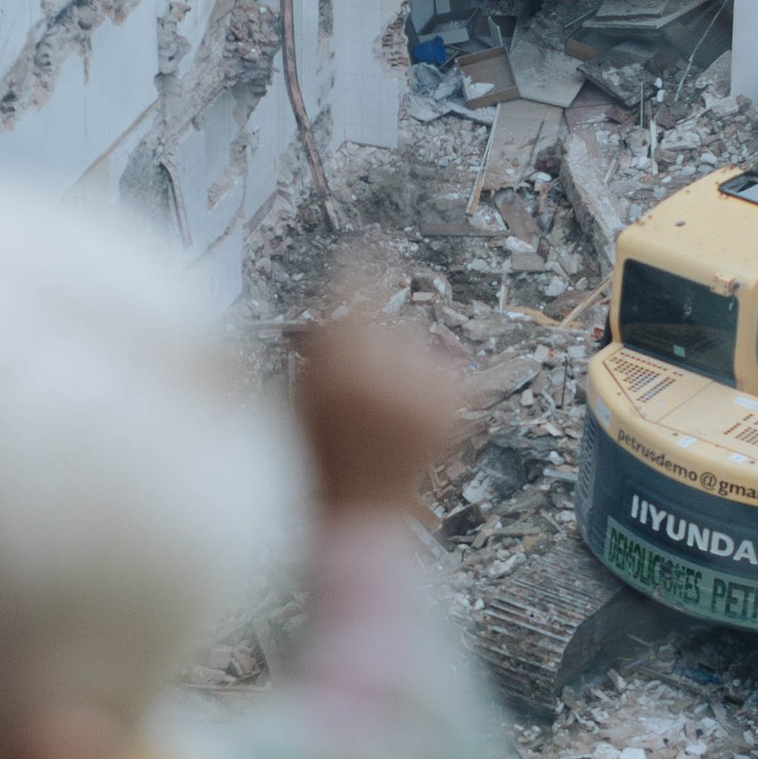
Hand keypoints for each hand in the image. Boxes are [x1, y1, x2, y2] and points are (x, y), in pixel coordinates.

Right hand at [291, 284, 471, 514]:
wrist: (361, 510)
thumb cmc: (322, 455)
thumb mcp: (304, 392)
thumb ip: (321, 343)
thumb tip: (336, 298)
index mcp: (345, 367)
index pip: (356, 289)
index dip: (358, 266)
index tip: (363, 248)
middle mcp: (392, 371)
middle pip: (388, 318)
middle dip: (373, 334)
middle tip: (360, 372)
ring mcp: (428, 387)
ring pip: (418, 339)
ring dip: (403, 356)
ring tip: (386, 397)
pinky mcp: (453, 401)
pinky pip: (445, 362)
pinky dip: (430, 375)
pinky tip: (411, 402)